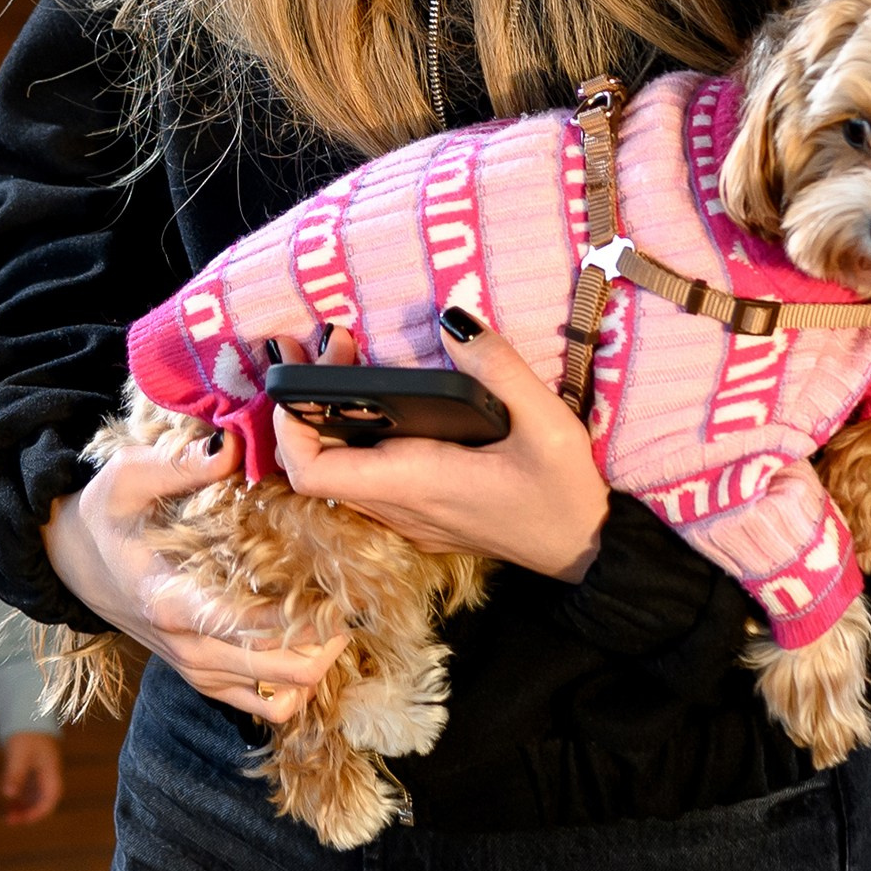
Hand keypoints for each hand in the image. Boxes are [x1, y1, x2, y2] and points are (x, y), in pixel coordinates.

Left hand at [0, 732, 64, 824]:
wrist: (28, 719)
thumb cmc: (26, 735)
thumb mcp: (18, 754)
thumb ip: (14, 774)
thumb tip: (7, 795)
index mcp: (51, 774)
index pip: (49, 801)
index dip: (36, 814)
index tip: (21, 819)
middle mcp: (49, 778)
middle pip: (43, 803)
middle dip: (28, 815)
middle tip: (10, 821)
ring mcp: (41, 776)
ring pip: (35, 800)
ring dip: (23, 809)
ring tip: (8, 817)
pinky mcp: (32, 774)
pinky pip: (29, 792)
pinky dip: (20, 800)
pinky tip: (9, 804)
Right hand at [41, 433, 349, 722]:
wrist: (74, 562)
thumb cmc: (106, 516)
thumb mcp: (128, 478)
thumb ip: (179, 464)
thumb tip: (231, 446)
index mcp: (171, 603)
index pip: (253, 628)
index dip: (306, 616)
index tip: (337, 589)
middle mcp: (189, 649)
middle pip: (283, 670)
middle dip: (327, 639)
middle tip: (348, 597)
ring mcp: (198, 671)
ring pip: (283, 695)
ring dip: (319, 663)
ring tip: (332, 621)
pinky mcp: (206, 680)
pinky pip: (267, 705)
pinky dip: (296, 684)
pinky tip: (305, 646)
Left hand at [271, 313, 610, 581]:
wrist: (582, 551)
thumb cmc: (564, 493)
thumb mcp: (547, 422)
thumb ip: (498, 368)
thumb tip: (451, 319)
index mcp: (417, 482)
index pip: (314, 474)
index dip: (287, 430)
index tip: (299, 380)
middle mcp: (398, 506)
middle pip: (316, 466)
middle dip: (304, 405)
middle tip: (329, 346)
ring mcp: (405, 517)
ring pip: (337, 475)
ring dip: (327, 422)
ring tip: (348, 361)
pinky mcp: (417, 518)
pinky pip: (362, 481)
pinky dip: (352, 441)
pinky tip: (377, 403)